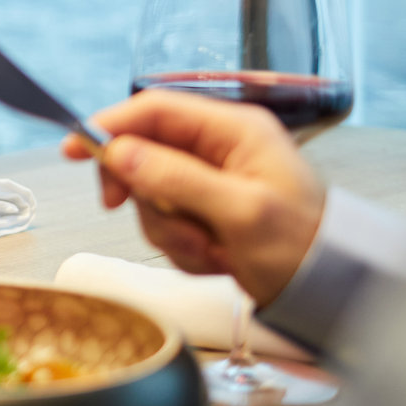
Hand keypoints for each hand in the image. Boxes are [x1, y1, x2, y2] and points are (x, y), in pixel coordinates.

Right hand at [60, 89, 324, 304]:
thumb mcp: (240, 212)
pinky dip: (180, 246)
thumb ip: (176, 179)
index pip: (155, 110)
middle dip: (142, 193)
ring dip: (167, 228)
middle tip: (126, 211)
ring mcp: (211, 183)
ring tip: (207, 248)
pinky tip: (213, 257)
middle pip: (144, 153)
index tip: (74, 150)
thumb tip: (119, 153)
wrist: (331, 295)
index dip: (110, 125)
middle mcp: (219, 150)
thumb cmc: (304, 249)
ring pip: (150, 194)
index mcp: (234, 131)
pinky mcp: (206, 213)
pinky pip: (166, 222)